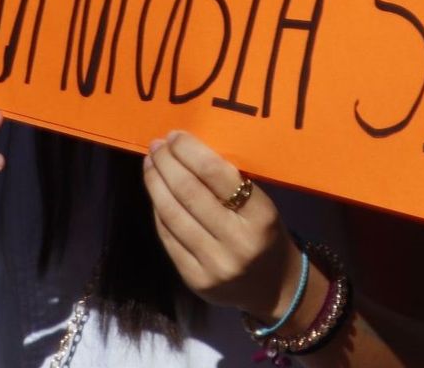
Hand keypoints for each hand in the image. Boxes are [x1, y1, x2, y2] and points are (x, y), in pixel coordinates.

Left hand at [142, 131, 302, 319]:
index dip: (190, 151)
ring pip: (173, 215)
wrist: (274, 287)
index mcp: (261, 216)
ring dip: (156, 184)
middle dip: (167, 164)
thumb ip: (231, 184)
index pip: (218, 175)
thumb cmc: (267, 234)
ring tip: (150, 163)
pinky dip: (158, 210)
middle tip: (156, 145)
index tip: (175, 135)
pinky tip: (155, 192)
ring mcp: (213, 264)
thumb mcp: (262, 205)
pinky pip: (168, 238)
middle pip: (190, 193)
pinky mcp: (195, 280)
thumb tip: (188, 151)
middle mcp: (237, 241)